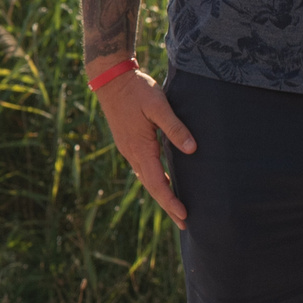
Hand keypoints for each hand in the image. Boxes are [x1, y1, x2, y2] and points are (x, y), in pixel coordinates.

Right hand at [94, 67, 194, 226]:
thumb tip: (192, 149)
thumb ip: (175, 127)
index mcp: (140, 148)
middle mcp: (132, 153)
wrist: (110, 79)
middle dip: (167, 205)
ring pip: (146, 179)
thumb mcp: (158, 105)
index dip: (171, 201)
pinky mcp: (128, 143)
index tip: (185, 216)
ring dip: (161, 195)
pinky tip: (163, 181)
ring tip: (175, 208)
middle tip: (184, 223)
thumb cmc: (136, 90)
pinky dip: (154, 180)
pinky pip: (142, 169)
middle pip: (152, 187)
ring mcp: (128, 149)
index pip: (158, 183)